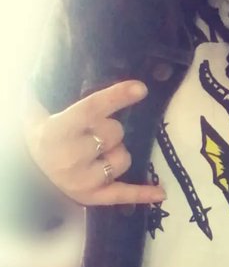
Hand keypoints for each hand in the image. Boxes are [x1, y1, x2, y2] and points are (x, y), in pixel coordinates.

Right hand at [23, 81, 166, 206]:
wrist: (30, 166)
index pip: (92, 109)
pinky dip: (142, 193)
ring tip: (97, 153)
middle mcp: (69, 156)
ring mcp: (80, 180)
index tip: (141, 88)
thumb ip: (68, 89)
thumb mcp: (44, 106)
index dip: (117, 97)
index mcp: (57, 129)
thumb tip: (98, 70)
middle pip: (114, 133)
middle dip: (111, 128)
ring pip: (123, 158)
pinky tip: (161, 193)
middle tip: (93, 131)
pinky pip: (122, 194)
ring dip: (117, 152)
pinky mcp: (90, 197)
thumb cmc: (45, 130)